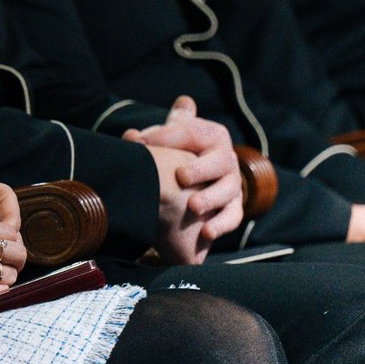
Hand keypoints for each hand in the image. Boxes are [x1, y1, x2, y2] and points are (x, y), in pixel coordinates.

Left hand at [124, 97, 243, 263]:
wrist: (189, 182)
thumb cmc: (174, 154)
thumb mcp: (164, 141)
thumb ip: (149, 138)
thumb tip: (131, 137)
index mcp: (211, 135)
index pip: (193, 131)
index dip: (168, 137)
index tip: (144, 143)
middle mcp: (226, 158)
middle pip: (221, 160)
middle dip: (200, 169)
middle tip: (181, 177)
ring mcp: (232, 184)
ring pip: (228, 190)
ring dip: (211, 198)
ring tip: (193, 207)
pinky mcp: (233, 207)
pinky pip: (232, 217)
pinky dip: (221, 225)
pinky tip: (206, 232)